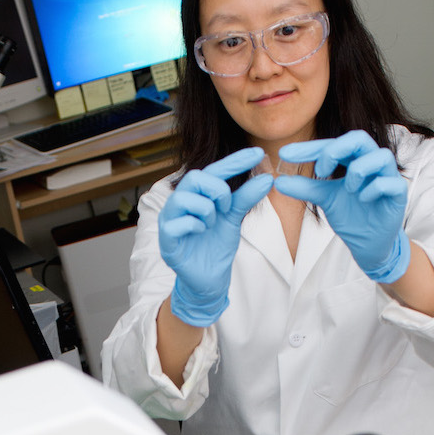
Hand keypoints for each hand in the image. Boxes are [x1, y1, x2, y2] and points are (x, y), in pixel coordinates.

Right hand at [159, 147, 273, 326]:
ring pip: (184, 198)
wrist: (209, 280)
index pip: (214, 171)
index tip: (258, 154)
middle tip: (226, 207)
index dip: (235, 162)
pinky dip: (195, 225)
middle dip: (217, 190)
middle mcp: (180, 203)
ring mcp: (170, 220)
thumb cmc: (216, 247)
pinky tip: (201, 233)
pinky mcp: (166, 240)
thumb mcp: (234, 218)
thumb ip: (245, 198)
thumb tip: (267, 178)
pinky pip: (177, 223)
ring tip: (212, 223)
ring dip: (206, 210)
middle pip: (194, 177)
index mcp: (196, 195)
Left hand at [274, 130, 409, 282]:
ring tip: (347, 188)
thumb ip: (304, 188)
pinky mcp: (399, 194)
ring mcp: (387, 177)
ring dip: (358, 170)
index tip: (285, 154)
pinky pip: (390, 182)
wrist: (368, 243)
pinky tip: (362, 199)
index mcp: (352, 160)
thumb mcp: (324, 199)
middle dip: (337, 149)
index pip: (331, 144)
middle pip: (360, 138)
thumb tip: (279, 181)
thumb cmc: (351, 215)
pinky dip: (373, 188)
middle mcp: (371, 163)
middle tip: (320, 169)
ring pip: (380, 156)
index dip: (309, 148)